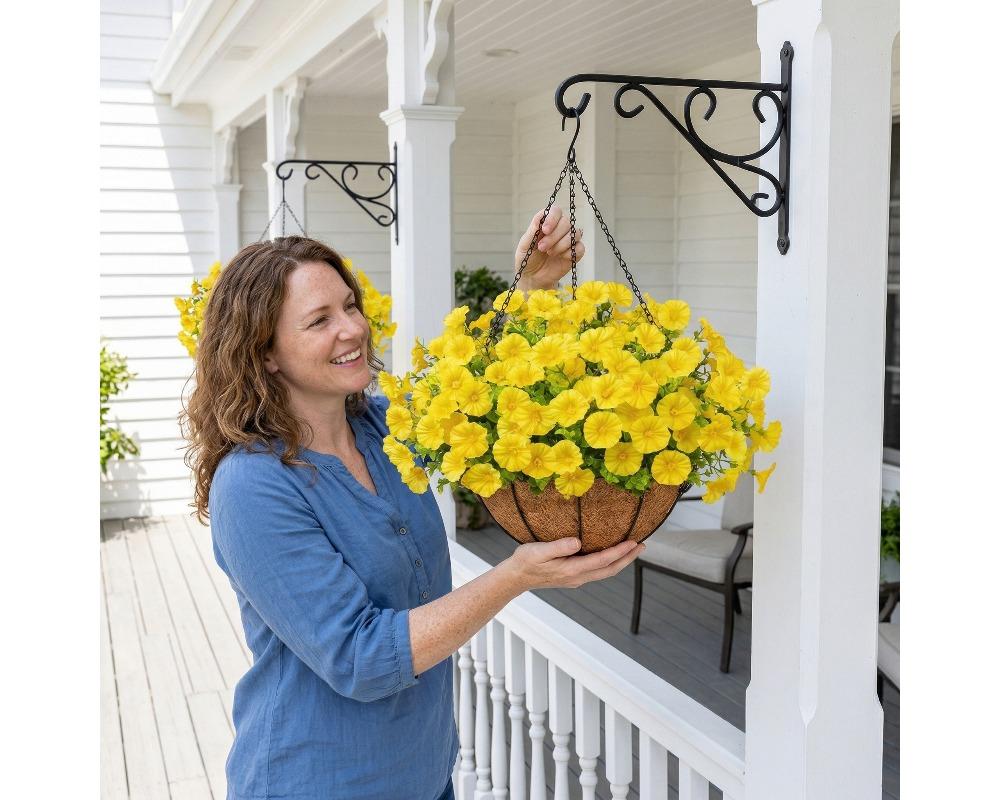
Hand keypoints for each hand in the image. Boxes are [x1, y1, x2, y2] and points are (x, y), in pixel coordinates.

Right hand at [500, 537, 644, 592]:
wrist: (515, 578)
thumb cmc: (525, 561)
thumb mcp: (538, 551)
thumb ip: (558, 546)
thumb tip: (577, 541)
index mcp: (571, 569)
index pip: (601, 561)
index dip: (619, 552)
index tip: (633, 542)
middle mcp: (577, 576)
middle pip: (609, 570)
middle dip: (627, 558)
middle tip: (642, 545)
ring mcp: (576, 579)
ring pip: (604, 572)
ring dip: (620, 562)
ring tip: (633, 549)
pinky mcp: (573, 577)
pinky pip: (597, 571)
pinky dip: (609, 563)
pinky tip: (611, 554)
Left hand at [514, 205, 584, 290]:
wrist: (533, 278)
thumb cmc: (527, 259)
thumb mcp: (524, 245)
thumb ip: (532, 231)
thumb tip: (540, 218)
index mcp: (547, 223)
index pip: (556, 211)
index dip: (552, 218)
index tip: (545, 230)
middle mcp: (560, 229)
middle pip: (566, 222)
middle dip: (554, 236)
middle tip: (542, 248)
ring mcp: (569, 240)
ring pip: (575, 233)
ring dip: (561, 244)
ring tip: (550, 253)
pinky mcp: (575, 253)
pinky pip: (580, 248)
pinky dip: (569, 253)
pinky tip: (560, 258)